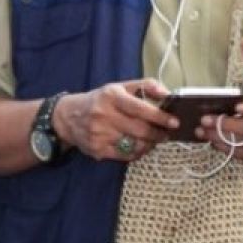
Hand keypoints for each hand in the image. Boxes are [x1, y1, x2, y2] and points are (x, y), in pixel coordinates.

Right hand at [53, 78, 175, 160]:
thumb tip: (168, 94)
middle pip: (140, 129)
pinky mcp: (97, 149)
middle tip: (167, 133)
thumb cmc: (101, 100)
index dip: (159, 116)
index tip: (174, 122)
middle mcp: (104, 115)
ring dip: (150, 144)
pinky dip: (138, 152)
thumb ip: (146, 86)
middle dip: (158, 133)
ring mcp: (99, 134)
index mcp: (112, 96)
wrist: (68, 117)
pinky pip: (125, 155)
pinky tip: (141, 146)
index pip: (140, 108)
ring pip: (134, 144)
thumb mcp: (120, 87)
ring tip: (155, 139)